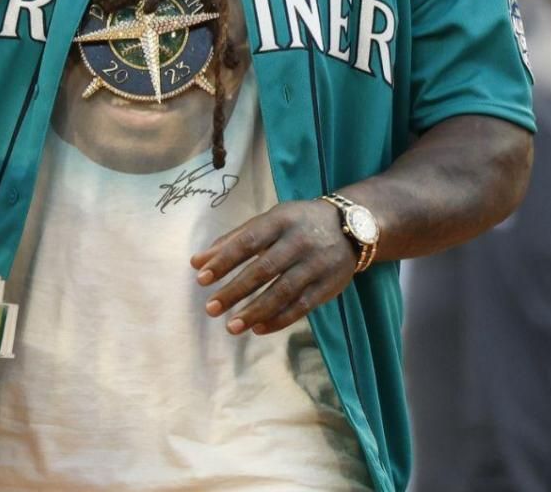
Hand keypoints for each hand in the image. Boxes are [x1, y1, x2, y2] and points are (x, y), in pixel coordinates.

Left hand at [192, 199, 356, 336]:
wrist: (352, 227)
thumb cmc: (298, 224)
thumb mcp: (269, 221)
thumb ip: (234, 240)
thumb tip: (198, 262)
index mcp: (281, 220)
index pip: (248, 241)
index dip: (224, 260)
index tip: (202, 278)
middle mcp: (299, 241)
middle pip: (264, 269)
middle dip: (236, 290)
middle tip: (211, 308)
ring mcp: (316, 264)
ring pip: (283, 291)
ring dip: (255, 311)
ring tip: (231, 326)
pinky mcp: (328, 285)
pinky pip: (302, 306)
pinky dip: (280, 319)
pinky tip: (259, 328)